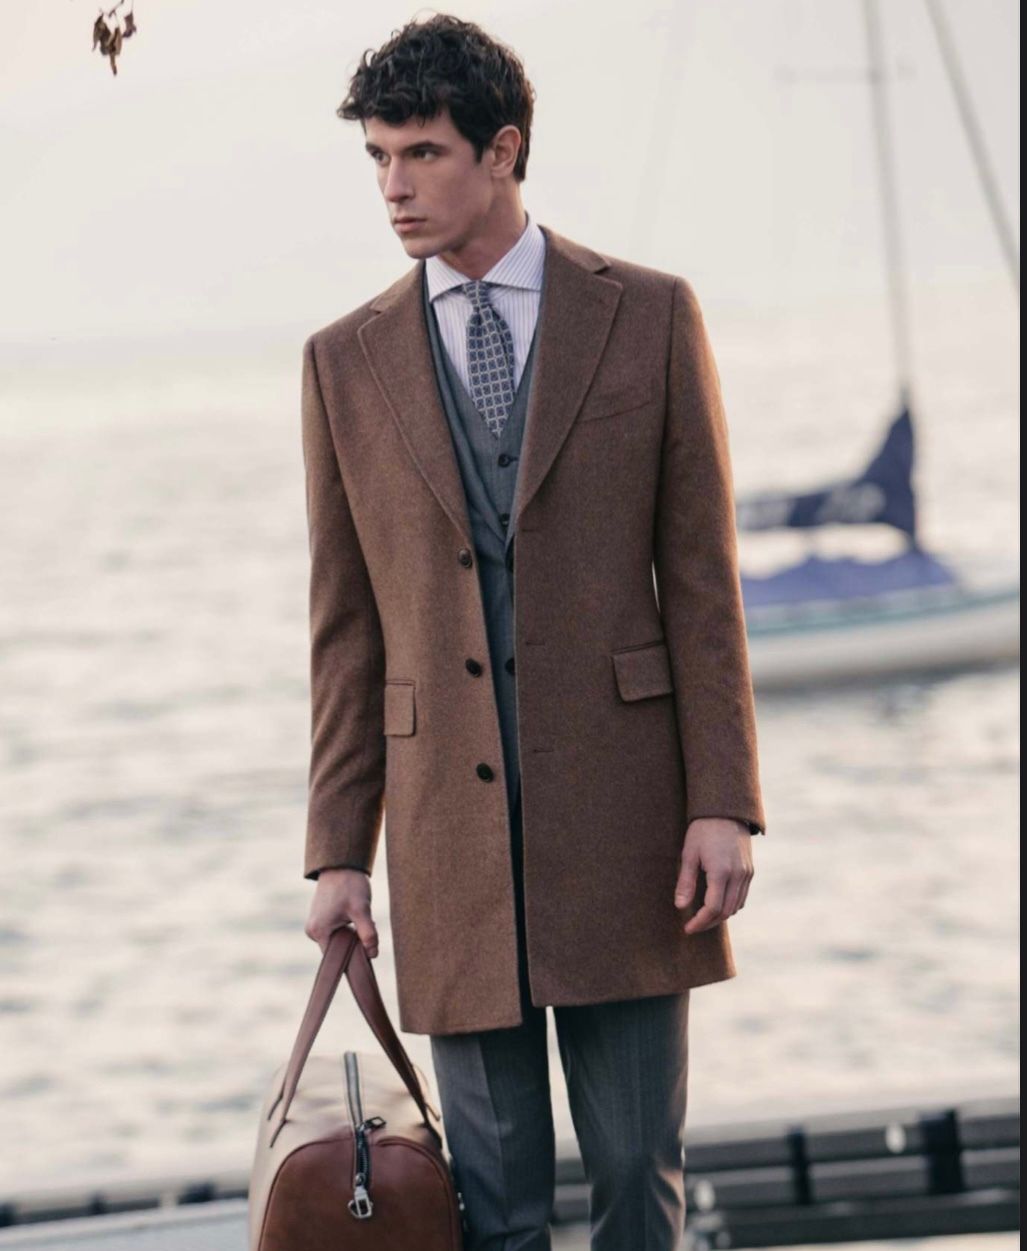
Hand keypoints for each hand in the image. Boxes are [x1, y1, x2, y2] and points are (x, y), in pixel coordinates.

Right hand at [305, 868, 379, 957]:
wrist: (341, 865)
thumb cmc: (349, 885)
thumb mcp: (362, 909)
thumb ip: (368, 933)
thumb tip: (372, 954)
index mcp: (318, 931)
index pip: (336, 958)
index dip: (352, 958)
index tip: (367, 952)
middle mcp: (312, 931)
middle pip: (337, 950)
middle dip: (353, 943)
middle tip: (365, 927)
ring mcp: (315, 925)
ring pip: (338, 941)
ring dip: (351, 935)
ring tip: (359, 918)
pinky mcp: (320, 919)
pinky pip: (335, 932)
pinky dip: (347, 929)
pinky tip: (353, 916)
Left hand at [674, 817, 753, 933]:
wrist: (726, 810)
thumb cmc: (703, 830)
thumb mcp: (689, 854)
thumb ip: (686, 882)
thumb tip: (680, 906)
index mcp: (721, 872)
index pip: (712, 908)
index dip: (700, 922)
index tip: (688, 928)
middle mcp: (738, 875)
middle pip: (726, 912)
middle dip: (709, 923)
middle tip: (693, 926)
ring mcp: (747, 873)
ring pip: (736, 906)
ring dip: (720, 916)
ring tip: (703, 918)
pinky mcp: (750, 870)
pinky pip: (742, 896)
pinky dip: (730, 906)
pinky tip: (717, 904)